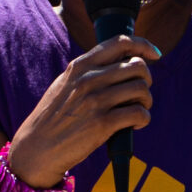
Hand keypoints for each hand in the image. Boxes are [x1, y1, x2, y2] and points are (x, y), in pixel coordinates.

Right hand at [7, 34, 157, 189]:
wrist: (36, 148)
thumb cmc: (52, 119)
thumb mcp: (64, 85)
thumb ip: (87, 72)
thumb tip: (120, 64)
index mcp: (80, 66)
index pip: (120, 42)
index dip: (143, 45)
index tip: (154, 54)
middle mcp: (89, 79)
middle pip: (138, 66)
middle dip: (146, 79)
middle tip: (139, 94)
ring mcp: (96, 101)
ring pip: (142, 89)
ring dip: (146, 101)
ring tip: (137, 110)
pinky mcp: (103, 124)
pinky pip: (139, 114)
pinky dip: (143, 119)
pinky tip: (135, 125)